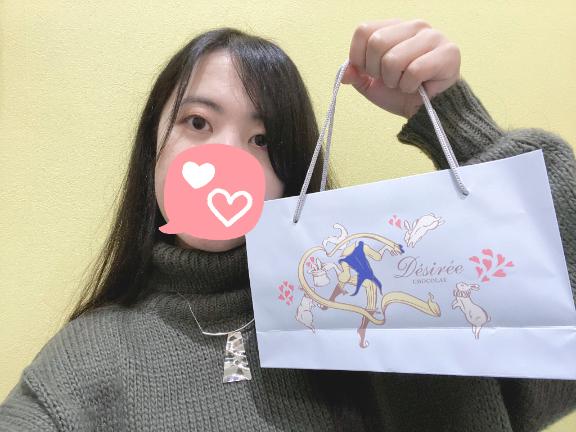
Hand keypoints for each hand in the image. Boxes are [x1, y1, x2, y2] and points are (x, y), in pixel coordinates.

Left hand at [342, 19, 461, 118]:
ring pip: (393, 58)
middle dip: (377, 71)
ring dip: (394, 81)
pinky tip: (417, 87)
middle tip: (389, 80)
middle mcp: (414, 26)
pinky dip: (409, 86)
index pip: (363, 30)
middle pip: (377, 42)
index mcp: (394, 27)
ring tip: (403, 84)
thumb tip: (345, 72)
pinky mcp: (448, 53)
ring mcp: (432, 36)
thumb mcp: (371, 85)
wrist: (428, 111)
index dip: (359, 57)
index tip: (370, 72)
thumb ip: (356, 74)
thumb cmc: (401, 93)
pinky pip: (414, 71)